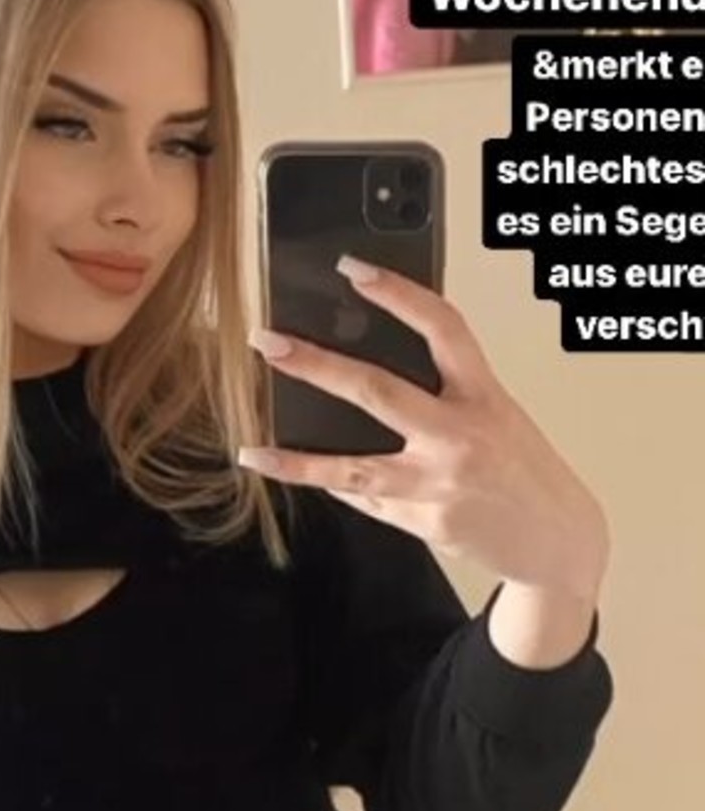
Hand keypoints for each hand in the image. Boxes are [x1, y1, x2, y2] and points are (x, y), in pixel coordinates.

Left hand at [239, 257, 609, 603]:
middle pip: (376, 391)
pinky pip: (365, 497)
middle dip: (315, 365)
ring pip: (351, 466)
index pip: (441, 327)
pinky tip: (298, 474)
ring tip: (253, 449)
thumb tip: (372, 372)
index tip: (352, 269)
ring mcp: (438, 483)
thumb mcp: (498, 416)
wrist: (558, 541)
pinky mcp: (423, 521)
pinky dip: (332, 484)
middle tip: (268, 342)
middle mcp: (460, 435)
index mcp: (484, 395)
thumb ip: (447, 394)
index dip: (397, 292)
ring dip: (296, 459)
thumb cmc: (523, 470)